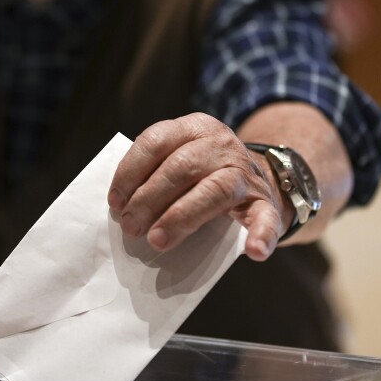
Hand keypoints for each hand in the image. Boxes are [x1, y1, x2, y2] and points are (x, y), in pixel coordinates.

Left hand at [108, 113, 286, 261]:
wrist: (260, 178)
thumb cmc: (204, 173)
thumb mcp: (180, 157)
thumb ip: (155, 173)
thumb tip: (122, 207)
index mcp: (195, 128)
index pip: (156, 142)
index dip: (131, 172)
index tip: (115, 202)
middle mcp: (222, 144)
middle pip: (182, 167)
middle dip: (150, 199)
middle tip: (131, 227)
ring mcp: (245, 173)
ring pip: (215, 190)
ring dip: (182, 216)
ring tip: (159, 240)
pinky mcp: (265, 202)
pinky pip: (266, 217)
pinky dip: (261, 234)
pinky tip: (254, 252)